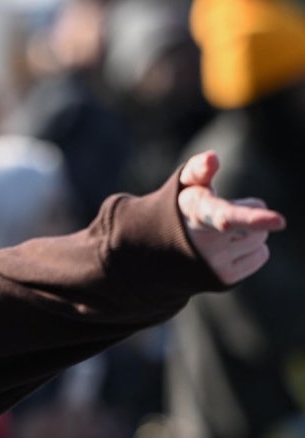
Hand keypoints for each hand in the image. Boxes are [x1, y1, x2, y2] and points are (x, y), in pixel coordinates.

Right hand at [178, 150, 285, 284]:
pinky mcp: (225, 279)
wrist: (158, 250)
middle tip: (216, 218)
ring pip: (260, 240)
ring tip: (218, 235)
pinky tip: (224, 249)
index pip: (226, 217)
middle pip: (256, 224)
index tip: (279, 221)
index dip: (253, 218)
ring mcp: (215, 265)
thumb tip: (212, 158)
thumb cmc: (181, 209)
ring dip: (246, 234)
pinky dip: (248, 249)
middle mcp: (205, 244)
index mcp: (196, 215)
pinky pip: (260, 256)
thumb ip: (198, 169)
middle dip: (244, 217)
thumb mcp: (183, 187)